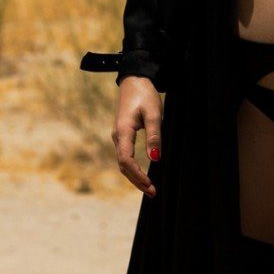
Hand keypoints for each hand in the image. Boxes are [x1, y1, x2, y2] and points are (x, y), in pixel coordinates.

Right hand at [112, 76, 162, 194]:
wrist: (134, 80)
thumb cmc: (145, 95)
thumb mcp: (153, 114)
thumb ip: (154, 136)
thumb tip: (156, 158)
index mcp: (123, 131)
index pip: (126, 160)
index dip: (137, 175)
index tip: (150, 185)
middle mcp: (117, 136)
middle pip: (123, 165)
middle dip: (137, 180)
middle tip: (153, 192)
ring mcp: (118, 136)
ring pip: (123, 162)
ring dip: (135, 176)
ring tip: (149, 187)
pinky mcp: (123, 135)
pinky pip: (125, 156)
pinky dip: (133, 168)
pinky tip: (142, 174)